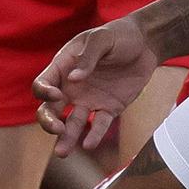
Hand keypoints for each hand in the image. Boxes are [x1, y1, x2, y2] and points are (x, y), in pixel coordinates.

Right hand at [33, 15, 161, 156]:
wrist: (146, 44)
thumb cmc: (119, 35)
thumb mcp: (102, 38)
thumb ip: (88, 57)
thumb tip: (73, 79)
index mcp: (64, 67)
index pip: (42, 84)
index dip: (43, 92)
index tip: (55, 96)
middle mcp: (72, 87)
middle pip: (50, 109)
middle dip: (48, 122)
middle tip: (57, 130)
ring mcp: (90, 99)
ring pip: (72, 123)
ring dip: (66, 138)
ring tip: (63, 153)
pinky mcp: (109, 108)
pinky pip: (99, 125)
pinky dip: (94, 135)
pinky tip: (89, 145)